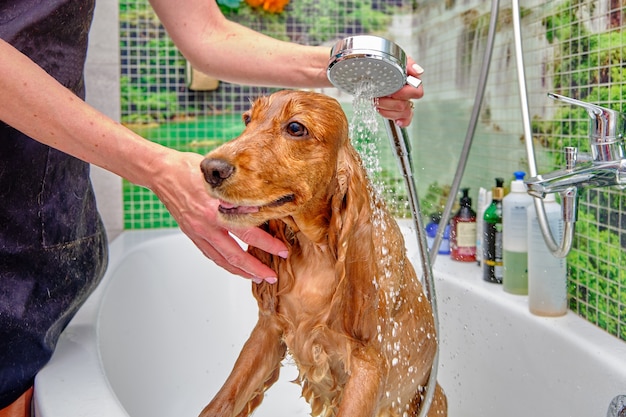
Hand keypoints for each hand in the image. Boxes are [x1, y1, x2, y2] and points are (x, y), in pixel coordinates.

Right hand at [150, 151, 286, 282]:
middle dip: (256, 268)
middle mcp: (206, 225)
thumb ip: (238, 195)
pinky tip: (233, 266)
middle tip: (271, 276)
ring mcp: (197, 232)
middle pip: (236, 255)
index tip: (282, 250)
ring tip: (255, 277)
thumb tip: (259, 208)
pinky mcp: (191, 233)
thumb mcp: (219, 177)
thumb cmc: (189, 169)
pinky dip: (224, 263)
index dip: (268, 244)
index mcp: (215, 211)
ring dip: (240, 271)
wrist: (161, 172)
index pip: (248, 233)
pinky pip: (210, 254)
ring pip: (222, 259)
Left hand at [375, 59, 423, 126]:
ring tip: (378, 102)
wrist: (371, 69)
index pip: (417, 92)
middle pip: (405, 106)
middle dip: (390, 103)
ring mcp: (403, 103)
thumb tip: (418, 71)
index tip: (392, 91)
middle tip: (380, 96)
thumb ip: (408, 64)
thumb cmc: (385, 64)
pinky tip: (396, 120)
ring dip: (387, 110)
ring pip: (403, 113)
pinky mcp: (397, 111)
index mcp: (410, 82)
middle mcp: (408, 94)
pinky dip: (401, 121)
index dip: (404, 94)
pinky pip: (405, 121)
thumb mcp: (396, 59)